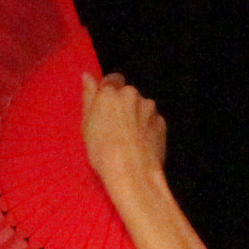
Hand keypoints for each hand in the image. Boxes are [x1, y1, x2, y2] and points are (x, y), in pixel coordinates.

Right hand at [81, 73, 165, 189]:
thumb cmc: (102, 150)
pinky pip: (153, 121)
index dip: (110, 93)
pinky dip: (148, 128)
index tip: (107, 108)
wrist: (132, 172)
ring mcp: (149, 108)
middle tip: (116, 128)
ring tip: (130, 139)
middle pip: (128, 94)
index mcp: (110, 92)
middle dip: (124, 105)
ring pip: (142, 107)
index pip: (112, 80)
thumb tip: (88, 76)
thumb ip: (89, 96)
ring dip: (137, 116)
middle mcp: (131, 94)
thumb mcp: (87, 124)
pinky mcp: (162, 122)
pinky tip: (141, 144)